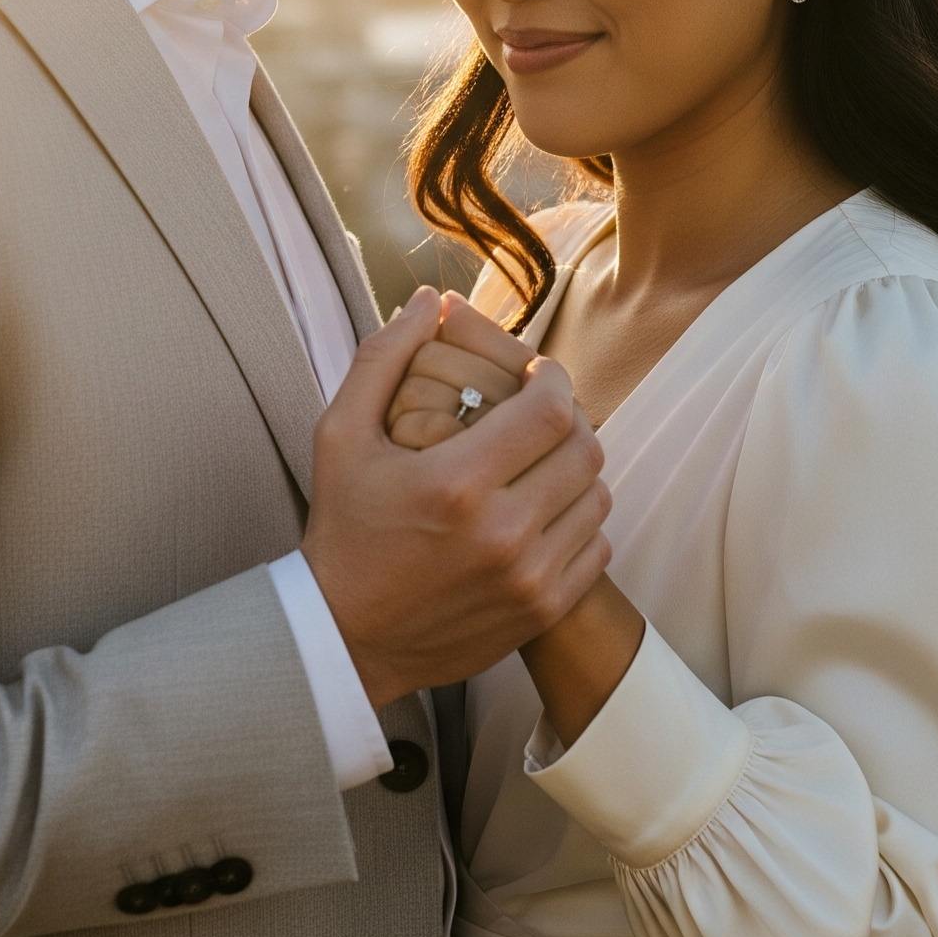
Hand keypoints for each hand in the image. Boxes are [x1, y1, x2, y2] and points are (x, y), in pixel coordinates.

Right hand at [301, 289, 612, 708]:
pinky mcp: (539, 610)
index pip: (550, 409)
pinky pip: (595, 546)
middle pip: (585, 448)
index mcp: (455, 483)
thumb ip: (383, 358)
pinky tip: (543, 509)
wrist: (343, 636)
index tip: (537, 373)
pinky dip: (579, 520)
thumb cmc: (343, 528)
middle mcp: (502, 532)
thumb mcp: (340, 435)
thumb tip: (427, 299)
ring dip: (577, 468)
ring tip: (542, 459)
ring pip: (597, 496)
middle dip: (570, 417)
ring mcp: (528, 577)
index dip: (554, 379)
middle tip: (542, 411)